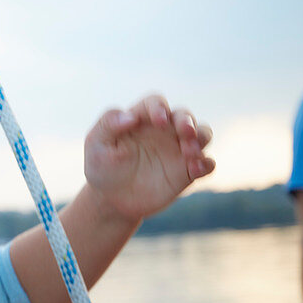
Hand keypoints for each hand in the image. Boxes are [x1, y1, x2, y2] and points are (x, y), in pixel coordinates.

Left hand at [83, 94, 214, 223]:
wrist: (111, 199)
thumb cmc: (101, 166)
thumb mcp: (96, 144)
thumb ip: (108, 125)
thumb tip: (130, 116)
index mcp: (141, 118)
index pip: (155, 103)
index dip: (159, 107)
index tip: (158, 120)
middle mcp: (164, 130)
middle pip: (184, 115)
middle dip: (187, 121)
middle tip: (185, 132)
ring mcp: (177, 150)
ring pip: (202, 134)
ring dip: (201, 138)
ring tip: (190, 152)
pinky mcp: (187, 172)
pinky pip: (206, 164)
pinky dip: (206, 164)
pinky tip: (196, 170)